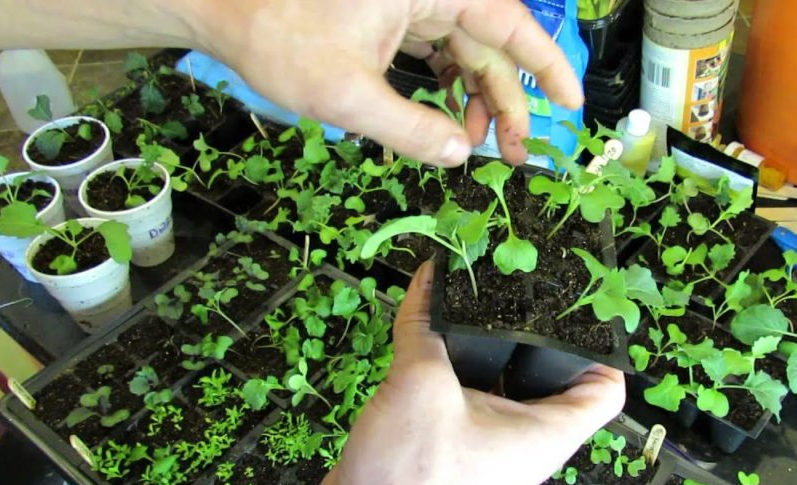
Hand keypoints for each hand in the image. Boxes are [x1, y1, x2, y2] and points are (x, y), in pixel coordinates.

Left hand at [196, 0, 583, 166]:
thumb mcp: (346, 95)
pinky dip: (447, 89)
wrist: (225, 12)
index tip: (571, 105)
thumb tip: (460, 156)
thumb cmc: (278, 39)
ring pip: (465, 52)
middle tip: (514, 155)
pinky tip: (449, 123)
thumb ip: (410, 130)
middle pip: (489, 45)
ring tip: (477, 147)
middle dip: (505, 102)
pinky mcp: (391, 15)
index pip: (510, 23)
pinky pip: (437, 52)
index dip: (547, 66)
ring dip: (475, 100)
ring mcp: (409, 1)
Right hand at [247, 261, 623, 484]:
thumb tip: (430, 276)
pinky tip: (430, 329)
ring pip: (502, 380)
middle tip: (518, 280)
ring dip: (488, 343)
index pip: (606, 387)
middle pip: (550, 373)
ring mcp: (488, 441)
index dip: (604, 344)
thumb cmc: (408, 481)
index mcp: (546, 431)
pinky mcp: (453, 443)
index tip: (581, 301)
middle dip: (535, 329)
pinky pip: (466, 392)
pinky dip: (455, 361)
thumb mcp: (420, 385)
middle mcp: (525, 437)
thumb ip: (425, 325)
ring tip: (474, 294)